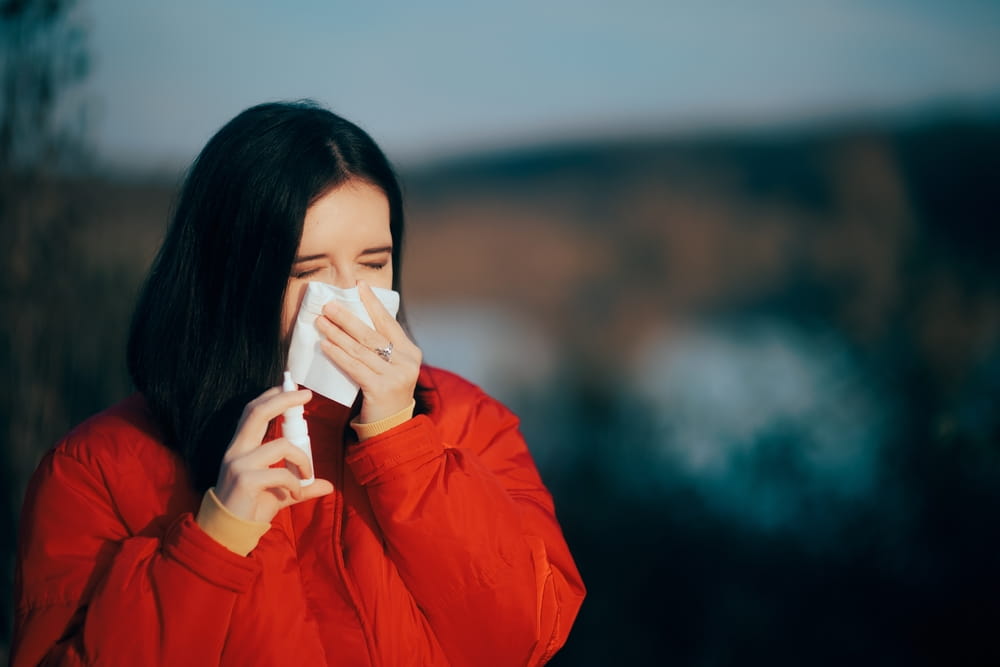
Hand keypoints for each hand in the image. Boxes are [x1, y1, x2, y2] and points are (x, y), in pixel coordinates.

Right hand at [214, 386, 333, 522]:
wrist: (229, 532)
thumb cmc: (251, 507)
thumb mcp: (280, 491)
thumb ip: (301, 485)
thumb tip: (328, 485)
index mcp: (240, 447)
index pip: (252, 411)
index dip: (271, 396)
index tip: (290, 386)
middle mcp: (236, 450)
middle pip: (257, 412)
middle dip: (283, 399)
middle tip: (306, 394)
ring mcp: (239, 464)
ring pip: (281, 445)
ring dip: (303, 459)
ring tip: (307, 476)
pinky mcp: (245, 480)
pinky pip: (282, 473)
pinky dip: (296, 483)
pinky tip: (296, 492)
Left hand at [315, 280, 421, 423]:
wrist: (391, 427)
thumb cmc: (386, 393)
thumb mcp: (391, 367)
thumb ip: (380, 348)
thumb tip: (352, 321)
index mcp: (411, 352)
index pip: (388, 322)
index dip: (373, 303)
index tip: (359, 286)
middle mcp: (407, 362)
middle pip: (371, 334)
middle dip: (347, 317)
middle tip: (328, 305)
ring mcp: (396, 376)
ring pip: (360, 350)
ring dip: (337, 334)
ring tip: (321, 322)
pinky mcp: (381, 389)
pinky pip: (355, 367)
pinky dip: (338, 355)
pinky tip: (326, 346)